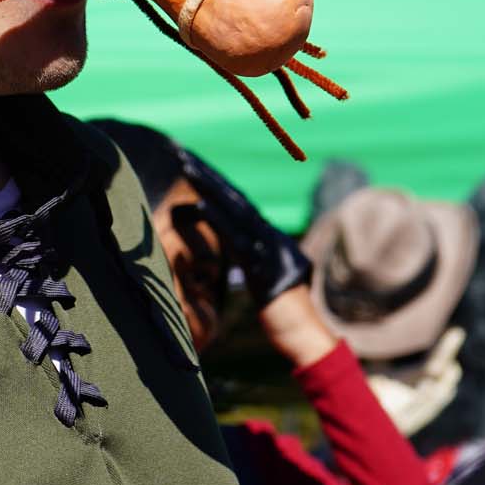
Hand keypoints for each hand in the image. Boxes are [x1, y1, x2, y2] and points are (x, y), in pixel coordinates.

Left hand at [179, 148, 310, 308]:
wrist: (303, 333)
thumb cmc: (284, 310)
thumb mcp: (266, 277)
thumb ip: (254, 258)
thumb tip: (241, 246)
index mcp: (267, 236)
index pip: (237, 203)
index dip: (215, 184)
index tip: (192, 164)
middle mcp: (269, 235)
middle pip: (234, 198)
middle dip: (207, 175)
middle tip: (181, 151)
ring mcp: (266, 248)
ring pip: (234, 211)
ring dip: (209, 187)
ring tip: (187, 167)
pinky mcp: (260, 266)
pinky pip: (236, 239)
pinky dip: (218, 220)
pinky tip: (200, 205)